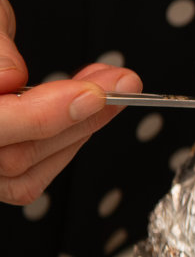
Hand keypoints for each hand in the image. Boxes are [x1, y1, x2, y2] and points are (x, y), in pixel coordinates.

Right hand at [0, 0, 141, 205]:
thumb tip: (9, 79)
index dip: (42, 115)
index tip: (91, 94)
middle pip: (12, 157)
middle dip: (76, 119)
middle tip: (122, 82)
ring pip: (25, 171)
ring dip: (81, 129)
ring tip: (111, 86)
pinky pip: (29, 177)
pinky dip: (68, 144)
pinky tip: (89, 109)